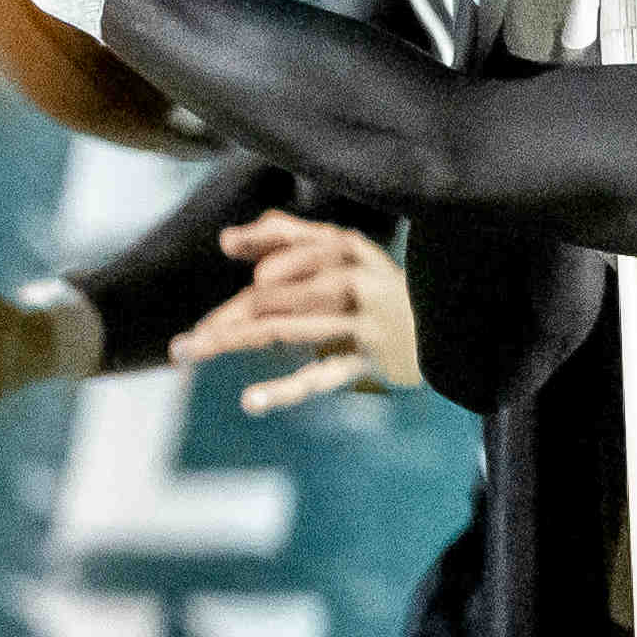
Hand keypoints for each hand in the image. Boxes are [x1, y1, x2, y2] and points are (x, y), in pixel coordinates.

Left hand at [171, 210, 419, 410]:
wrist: (451, 329)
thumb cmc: (380, 287)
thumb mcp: (344, 250)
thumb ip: (285, 235)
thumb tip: (226, 240)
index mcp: (346, 248)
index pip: (284, 252)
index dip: (251, 263)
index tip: (223, 293)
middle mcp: (354, 279)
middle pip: (271, 296)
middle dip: (225, 318)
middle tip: (185, 344)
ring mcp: (362, 322)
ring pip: (285, 329)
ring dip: (232, 340)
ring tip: (189, 351)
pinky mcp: (370, 361)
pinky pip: (320, 376)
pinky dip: (284, 390)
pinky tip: (250, 401)